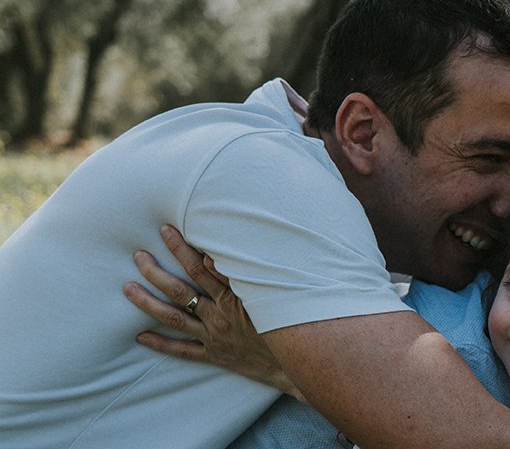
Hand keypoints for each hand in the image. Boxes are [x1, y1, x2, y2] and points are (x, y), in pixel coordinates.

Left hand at [123, 225, 305, 402]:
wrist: (298, 363)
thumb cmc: (289, 323)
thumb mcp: (270, 295)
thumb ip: (241, 275)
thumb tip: (211, 256)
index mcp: (233, 298)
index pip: (200, 269)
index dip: (182, 249)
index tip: (166, 231)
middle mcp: (219, 317)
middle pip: (180, 291)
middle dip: (157, 272)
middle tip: (139, 256)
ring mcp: (214, 337)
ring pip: (174, 319)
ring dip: (148, 303)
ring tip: (127, 288)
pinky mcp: (215, 355)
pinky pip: (183, 351)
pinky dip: (161, 343)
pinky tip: (140, 336)